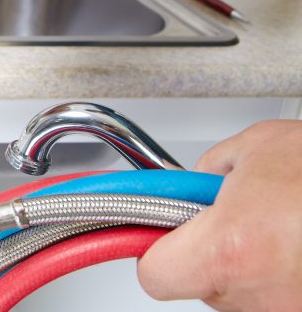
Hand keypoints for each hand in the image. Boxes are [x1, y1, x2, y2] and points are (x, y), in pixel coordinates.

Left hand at [137, 119, 301, 310]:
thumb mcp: (257, 147)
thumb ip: (206, 172)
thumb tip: (187, 186)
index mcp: (231, 249)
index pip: (155, 275)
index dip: (156, 248)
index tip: (162, 231)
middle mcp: (260, 296)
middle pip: (202, 287)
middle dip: (212, 250)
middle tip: (242, 216)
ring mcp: (290, 311)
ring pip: (244, 296)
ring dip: (255, 265)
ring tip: (287, 226)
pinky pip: (279, 297)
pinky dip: (287, 275)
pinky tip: (300, 244)